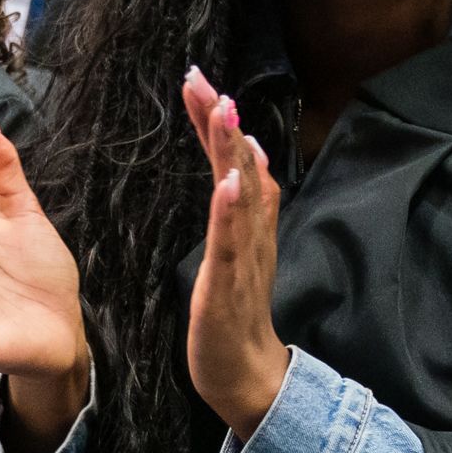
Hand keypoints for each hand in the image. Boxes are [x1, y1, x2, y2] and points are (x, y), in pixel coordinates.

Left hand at [180, 66, 287, 439]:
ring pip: (240, 193)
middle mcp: (252, 230)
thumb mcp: (236, 250)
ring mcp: (244, 256)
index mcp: (248, 221)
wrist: (247, 375)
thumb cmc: (236, 315)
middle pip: (239, 164)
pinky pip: (233, 242)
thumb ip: (243, 206)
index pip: (233, 158)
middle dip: (220, 120)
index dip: (216, 120)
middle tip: (203, 78)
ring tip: (223, 110)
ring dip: (231, 150)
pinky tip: (230, 181)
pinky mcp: (231, 284)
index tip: (199, 80)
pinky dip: (233, 209)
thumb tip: (249, 156)